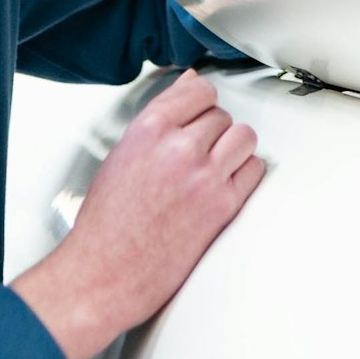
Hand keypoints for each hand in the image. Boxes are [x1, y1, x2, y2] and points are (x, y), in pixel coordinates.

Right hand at [12, 70, 264, 358]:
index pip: (199, 90)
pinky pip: (254, 169)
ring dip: (232, 148)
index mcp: (149, 130)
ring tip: (214, 165)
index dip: (201, 102)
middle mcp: (180, 148)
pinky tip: (225, 183)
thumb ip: (159, 119)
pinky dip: (244, 173)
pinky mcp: (223, 204)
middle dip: (211, 132)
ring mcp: (205, 175)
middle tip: (197, 153)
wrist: (105, 273)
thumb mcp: (122, 155)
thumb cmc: (106, 223)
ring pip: (244, 137)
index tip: (201, 111)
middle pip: (221, 115)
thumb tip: (188, 85)